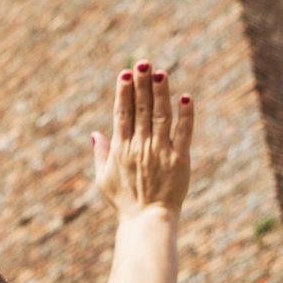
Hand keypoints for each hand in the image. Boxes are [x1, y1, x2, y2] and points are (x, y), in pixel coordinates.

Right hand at [92, 59, 192, 216]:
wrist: (146, 220)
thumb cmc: (124, 201)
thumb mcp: (103, 179)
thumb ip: (100, 153)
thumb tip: (96, 132)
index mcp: (121, 149)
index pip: (122, 114)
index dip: (124, 92)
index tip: (125, 73)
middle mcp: (140, 146)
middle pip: (141, 109)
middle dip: (141, 84)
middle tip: (142, 62)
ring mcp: (160, 151)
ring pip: (161, 116)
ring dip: (161, 93)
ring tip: (160, 72)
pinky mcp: (180, 159)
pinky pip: (183, 134)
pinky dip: (186, 116)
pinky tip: (186, 98)